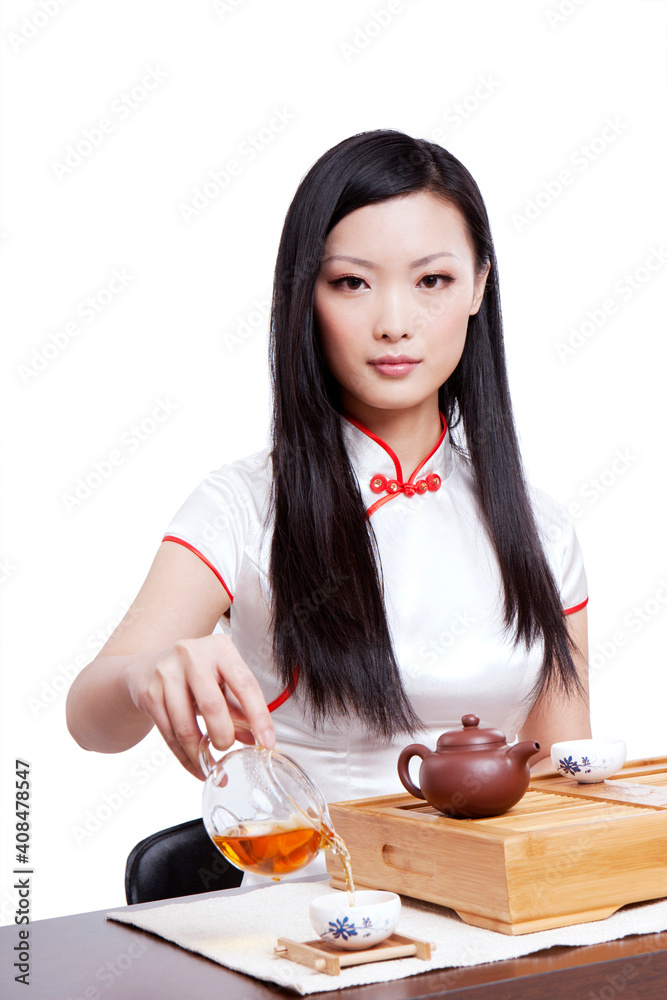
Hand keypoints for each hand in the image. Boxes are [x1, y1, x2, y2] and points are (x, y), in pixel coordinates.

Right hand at [125, 634, 275, 778]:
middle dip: (223, 737)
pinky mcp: (149, 694)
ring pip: (186, 727)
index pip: (245, 684)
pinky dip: (184, 757)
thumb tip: (254, 739)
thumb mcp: (221, 681)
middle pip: (212, 705)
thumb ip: (238, 707)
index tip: (267, 742)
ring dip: (200, 753)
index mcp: (220, 648)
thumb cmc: (194, 674)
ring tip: (211, 765)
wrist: (148, 667)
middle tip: (228, 748)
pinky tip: (195, 764)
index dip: (259, 716)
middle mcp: (192, 655)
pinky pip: (169, 735)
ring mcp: (167, 673)